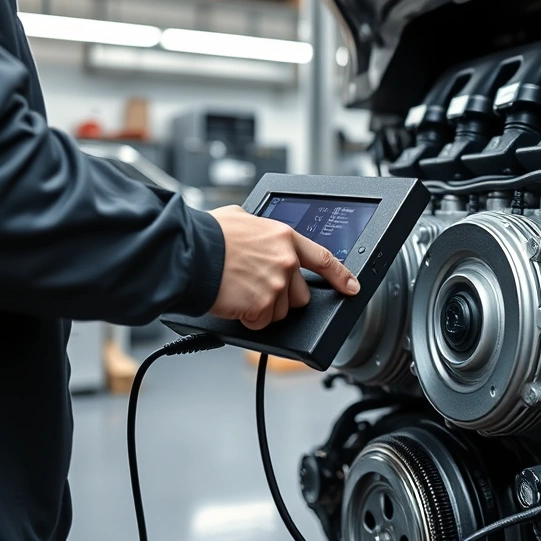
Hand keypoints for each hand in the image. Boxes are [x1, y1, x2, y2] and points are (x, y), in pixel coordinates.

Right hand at [207, 205, 359, 329]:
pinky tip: (234, 302)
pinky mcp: (263, 304)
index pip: (324, 259)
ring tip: (240, 291)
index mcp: (285, 237)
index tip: (352, 288)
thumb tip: (259, 231)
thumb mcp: (240, 218)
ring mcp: (276, 283)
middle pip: (300, 295)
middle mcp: (286, 260)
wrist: (188, 252)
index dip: (342, 276)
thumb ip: (260, 229)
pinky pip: (262, 322)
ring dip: (262, 309)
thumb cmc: (207, 235)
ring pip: (281, 311)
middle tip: (256, 287)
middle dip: (282, 297)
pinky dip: (248, 318)